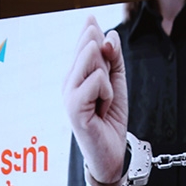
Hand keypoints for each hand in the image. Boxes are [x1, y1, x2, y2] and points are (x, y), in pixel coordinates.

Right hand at [62, 16, 128, 184]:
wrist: (111, 151)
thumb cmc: (111, 118)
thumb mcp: (117, 81)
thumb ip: (113, 56)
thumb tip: (108, 34)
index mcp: (76, 73)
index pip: (86, 38)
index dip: (99, 37)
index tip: (106, 49)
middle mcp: (68, 80)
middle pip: (91, 44)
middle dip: (108, 63)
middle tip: (107, 90)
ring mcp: (68, 92)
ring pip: (93, 58)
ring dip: (108, 81)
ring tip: (104, 101)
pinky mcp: (73, 105)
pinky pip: (98, 80)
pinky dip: (107, 94)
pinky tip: (102, 110)